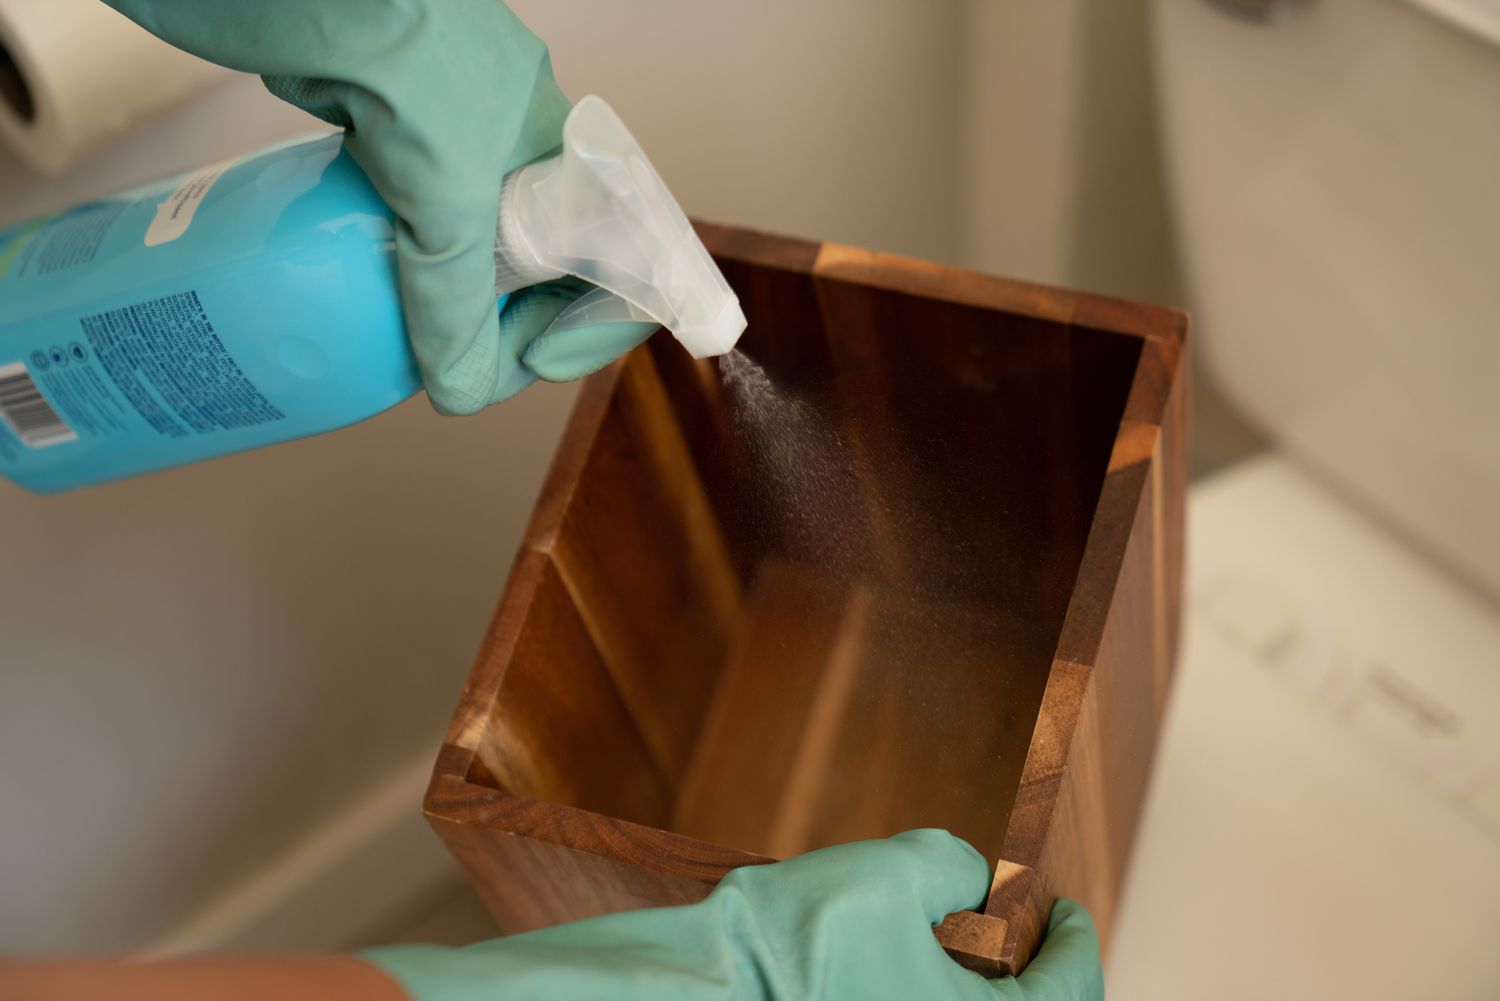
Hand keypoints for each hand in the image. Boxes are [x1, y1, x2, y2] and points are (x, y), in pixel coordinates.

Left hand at [102, 0, 657, 413]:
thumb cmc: (399, 53)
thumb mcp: (441, 199)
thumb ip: (454, 303)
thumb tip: (459, 389)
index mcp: (568, 154)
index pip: (623, 257)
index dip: (594, 323)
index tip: (534, 359)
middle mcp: (523, 147)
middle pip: (550, 264)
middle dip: (516, 324)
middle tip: (466, 364)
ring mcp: (456, 137)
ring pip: (480, 245)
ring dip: (456, 299)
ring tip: (416, 335)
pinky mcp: (396, 129)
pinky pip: (418, 217)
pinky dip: (403, 260)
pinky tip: (368, 281)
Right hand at [364, 830, 1102, 1000]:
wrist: (699, 996)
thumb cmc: (799, 941)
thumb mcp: (895, 871)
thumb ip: (952, 866)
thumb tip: (970, 883)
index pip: (1067, 992)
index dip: (1074, 939)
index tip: (1068, 905)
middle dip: (1026, 977)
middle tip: (1013, 928)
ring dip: (964, 991)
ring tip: (943, 944)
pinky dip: (910, 1000)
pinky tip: (884, 972)